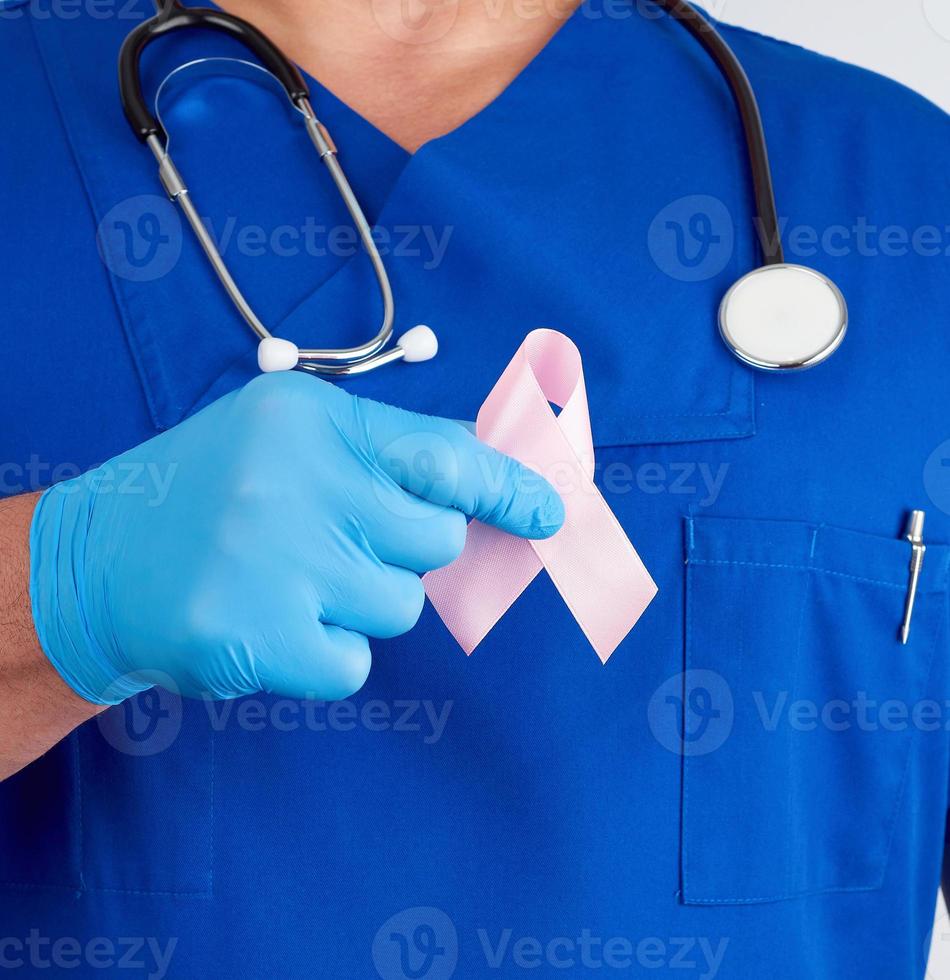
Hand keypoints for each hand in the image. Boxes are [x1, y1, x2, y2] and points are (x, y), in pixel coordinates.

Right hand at [29, 373, 563, 703]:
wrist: (98, 561)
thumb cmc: (215, 494)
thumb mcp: (293, 439)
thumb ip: (389, 455)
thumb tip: (497, 479)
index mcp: (312, 421)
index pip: (444, 455)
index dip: (508, 488)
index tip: (550, 513)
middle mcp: (295, 482)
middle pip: (433, 539)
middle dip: (403, 549)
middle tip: (336, 542)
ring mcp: (274, 562)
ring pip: (400, 606)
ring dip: (357, 602)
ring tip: (290, 579)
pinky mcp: (256, 638)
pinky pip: (354, 662)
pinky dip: (326, 652)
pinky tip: (273, 622)